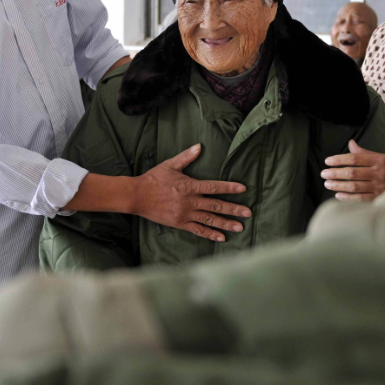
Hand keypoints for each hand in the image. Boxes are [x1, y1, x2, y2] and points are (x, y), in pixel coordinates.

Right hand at [132, 144, 250, 241]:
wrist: (137, 196)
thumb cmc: (154, 179)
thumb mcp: (170, 164)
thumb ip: (186, 157)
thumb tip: (199, 146)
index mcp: (189, 186)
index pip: (213, 187)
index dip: (229, 188)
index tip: (243, 189)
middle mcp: (190, 201)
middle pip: (216, 206)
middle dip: (233, 209)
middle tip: (248, 213)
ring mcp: (185, 214)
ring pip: (209, 220)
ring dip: (226, 224)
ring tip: (240, 227)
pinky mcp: (179, 223)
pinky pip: (197, 230)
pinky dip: (210, 234)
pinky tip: (221, 237)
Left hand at [321, 140, 384, 200]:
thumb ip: (366, 153)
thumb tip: (350, 144)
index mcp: (379, 160)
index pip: (355, 158)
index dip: (339, 159)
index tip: (328, 161)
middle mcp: (379, 173)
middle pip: (352, 173)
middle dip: (335, 173)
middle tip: (323, 174)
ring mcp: (380, 187)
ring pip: (354, 187)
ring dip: (338, 185)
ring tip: (327, 183)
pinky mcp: (380, 198)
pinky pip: (360, 199)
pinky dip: (348, 197)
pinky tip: (338, 195)